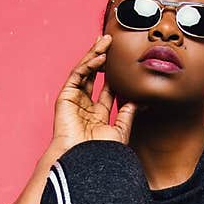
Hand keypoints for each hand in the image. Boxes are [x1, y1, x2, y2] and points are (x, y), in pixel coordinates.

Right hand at [50, 33, 136, 153]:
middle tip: (111, 43)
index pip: (107, 90)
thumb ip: (127, 114)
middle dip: (102, 59)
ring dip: (94, 55)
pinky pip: (77, 76)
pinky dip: (88, 65)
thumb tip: (138, 101)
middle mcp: (85, 107)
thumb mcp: (120, 131)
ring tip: (105, 42)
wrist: (85, 161)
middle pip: (94, 77)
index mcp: (97, 116)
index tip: (123, 61)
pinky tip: (99, 57)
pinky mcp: (65, 98)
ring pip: (85, 72)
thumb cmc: (101, 153)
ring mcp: (74, 102)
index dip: (114, 75)